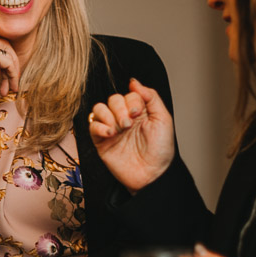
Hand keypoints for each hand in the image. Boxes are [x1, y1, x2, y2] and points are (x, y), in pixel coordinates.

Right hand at [88, 78, 174, 192]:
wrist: (151, 175)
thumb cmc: (160, 150)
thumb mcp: (163, 119)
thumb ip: (151, 97)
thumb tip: (134, 82)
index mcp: (139, 111)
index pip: (128, 94)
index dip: (131, 100)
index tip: (137, 112)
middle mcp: (124, 117)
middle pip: (112, 99)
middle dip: (120, 109)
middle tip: (129, 124)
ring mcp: (111, 129)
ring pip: (99, 108)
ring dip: (109, 116)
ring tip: (119, 129)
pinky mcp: (101, 141)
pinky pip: (92, 125)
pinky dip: (100, 127)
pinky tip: (110, 134)